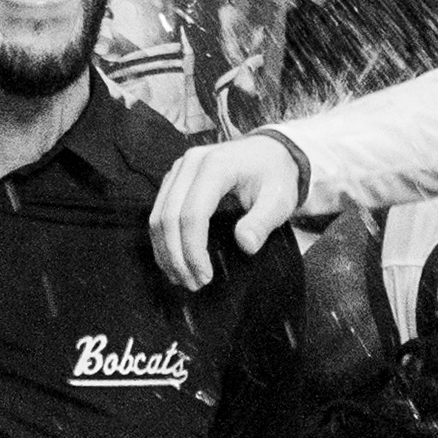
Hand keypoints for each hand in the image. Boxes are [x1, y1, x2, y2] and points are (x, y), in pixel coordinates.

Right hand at [148, 133, 304, 289]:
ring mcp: (179, 169)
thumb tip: (246, 245)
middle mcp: (190, 163)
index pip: (192, 214)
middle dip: (176, 256)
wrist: (271, 153)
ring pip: (158, 215)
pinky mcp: (174, 178)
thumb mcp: (279, 199)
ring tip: (182, 278)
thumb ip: (263, 221)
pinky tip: (173, 261)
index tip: (205, 276)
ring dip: (165, 251)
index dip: (193, 249)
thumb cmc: (275, 176)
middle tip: (192, 284)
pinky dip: (163, 240)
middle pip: (168, 216)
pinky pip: (159, 211)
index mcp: (215, 166)